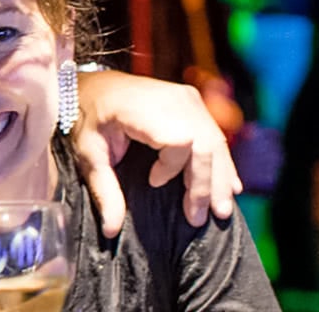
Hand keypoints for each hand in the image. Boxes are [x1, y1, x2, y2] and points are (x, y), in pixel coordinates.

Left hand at [73, 70, 243, 237]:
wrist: (96, 87)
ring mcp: (187, 98)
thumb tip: (112, 231)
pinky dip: (222, 164)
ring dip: (218, 179)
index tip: (153, 182)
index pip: (177, 140)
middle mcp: (172, 98)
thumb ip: (104, 190)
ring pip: (214, 142)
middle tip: (198, 218)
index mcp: (141, 107)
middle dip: (204, 185)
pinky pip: (215, 136)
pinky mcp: (194, 103)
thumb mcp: (88, 154)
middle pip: (203, 145)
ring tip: (220, 211)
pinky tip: (229, 187)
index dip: (172, 166)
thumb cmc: (90, 120)